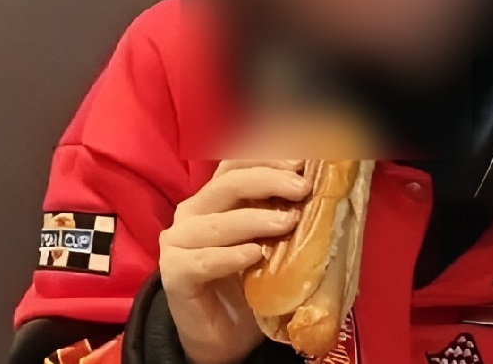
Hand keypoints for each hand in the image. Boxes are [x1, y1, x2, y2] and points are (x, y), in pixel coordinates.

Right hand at [159, 160, 310, 363]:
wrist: (224, 336)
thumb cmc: (250, 281)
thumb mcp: (271, 240)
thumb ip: (284, 212)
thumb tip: (318, 186)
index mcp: (216, 196)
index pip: (236, 162)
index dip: (267, 156)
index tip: (301, 158)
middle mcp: (194, 211)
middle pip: (228, 183)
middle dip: (268, 180)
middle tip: (302, 188)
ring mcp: (178, 241)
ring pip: (216, 223)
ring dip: (255, 219)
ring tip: (287, 223)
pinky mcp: (174, 273)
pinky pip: (202, 261)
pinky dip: (230, 256)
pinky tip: (254, 255)